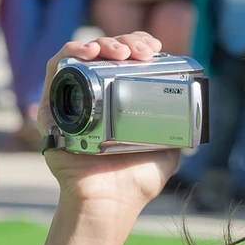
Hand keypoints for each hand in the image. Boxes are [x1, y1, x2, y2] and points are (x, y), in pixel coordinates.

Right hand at [37, 33, 181, 215]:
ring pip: (81, 55)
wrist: (111, 202)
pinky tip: (89, 52)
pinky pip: (56, 69)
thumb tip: (194, 110)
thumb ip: (177, 130)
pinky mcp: (50, 107)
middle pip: (105, 53)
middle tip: (141, 52)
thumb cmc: (136, 181)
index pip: (125, 60)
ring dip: (102, 44)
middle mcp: (93, 96)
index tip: (154, 50)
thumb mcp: (168, 149)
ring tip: (120, 52)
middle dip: (125, 42)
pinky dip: (71, 52)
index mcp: (117, 100)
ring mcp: (71, 100)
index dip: (139, 45)